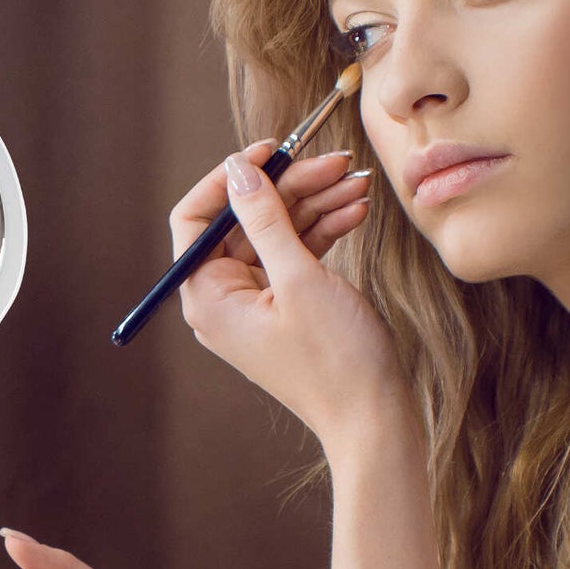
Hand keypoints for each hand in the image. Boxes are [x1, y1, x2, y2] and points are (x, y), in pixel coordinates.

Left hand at [173, 143, 399, 447]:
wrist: (374, 417)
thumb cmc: (335, 359)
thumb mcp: (299, 278)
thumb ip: (265, 218)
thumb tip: (238, 169)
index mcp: (208, 297)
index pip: (195, 219)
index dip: (229, 178)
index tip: (270, 151)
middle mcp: (222, 301)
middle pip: (244, 221)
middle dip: (291, 187)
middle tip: (337, 161)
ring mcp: (255, 305)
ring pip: (276, 234)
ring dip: (316, 204)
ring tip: (359, 182)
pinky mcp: (286, 308)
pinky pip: (295, 256)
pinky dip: (323, 231)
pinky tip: (356, 211)